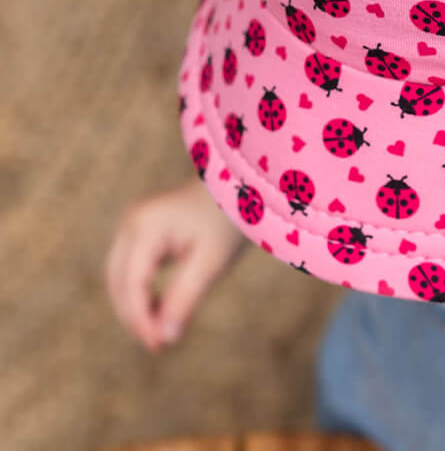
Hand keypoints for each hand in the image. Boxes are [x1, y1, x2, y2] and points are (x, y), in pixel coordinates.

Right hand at [104, 175, 247, 353]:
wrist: (241, 183)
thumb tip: (165, 339)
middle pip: (118, 282)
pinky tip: (162, 309)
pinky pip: (131, 267)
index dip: (141, 319)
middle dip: (134, 316)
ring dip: (135, 306)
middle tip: (159, 345)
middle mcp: (132, 221)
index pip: (133, 283)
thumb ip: (186, 298)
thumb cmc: (229, 219)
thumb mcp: (213, 261)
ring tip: (161, 332)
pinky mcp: (141, 228)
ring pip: (120, 277)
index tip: (160, 346)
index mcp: (147, 225)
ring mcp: (133, 222)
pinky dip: (141, 291)